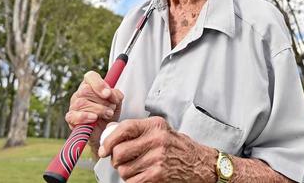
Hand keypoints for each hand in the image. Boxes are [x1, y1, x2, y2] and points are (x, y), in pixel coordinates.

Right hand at [65, 71, 123, 147]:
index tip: (108, 94)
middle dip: (102, 100)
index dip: (99, 84)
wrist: (104, 132)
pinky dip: (85, 117)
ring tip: (108, 114)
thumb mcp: (116, 102)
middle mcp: (80, 93)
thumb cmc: (108, 114)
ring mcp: (74, 105)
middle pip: (86, 90)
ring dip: (98, 109)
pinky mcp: (70, 118)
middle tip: (111, 107)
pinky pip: (73, 115)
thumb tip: (111, 94)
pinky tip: (94, 119)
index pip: (90, 76)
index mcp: (91, 85)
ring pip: (81, 102)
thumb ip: (116, 94)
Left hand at [99, 116, 215, 182]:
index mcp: (156, 125)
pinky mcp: (157, 175)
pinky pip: (132, 181)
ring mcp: (158, 158)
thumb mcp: (161, 131)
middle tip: (122, 161)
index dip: (109, 139)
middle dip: (116, 160)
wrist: (200, 164)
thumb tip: (110, 133)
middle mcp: (157, 140)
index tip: (103, 149)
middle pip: (119, 151)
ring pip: (123, 169)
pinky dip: (133, 181)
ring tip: (138, 169)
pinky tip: (143, 176)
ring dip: (125, 172)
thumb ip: (139, 131)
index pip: (125, 128)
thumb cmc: (178, 148)